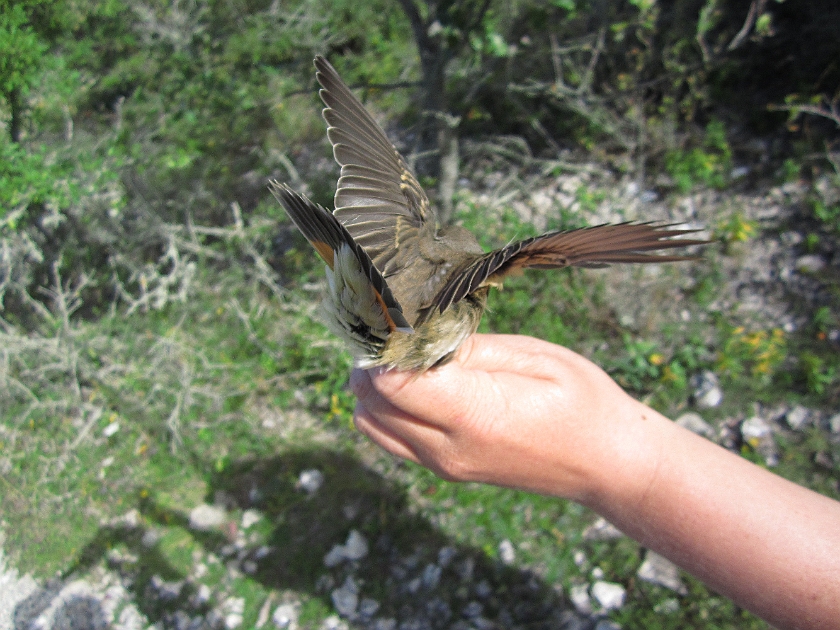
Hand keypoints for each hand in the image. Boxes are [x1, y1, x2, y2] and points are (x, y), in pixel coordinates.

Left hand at [350, 333, 661, 504]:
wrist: (606, 463)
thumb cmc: (580, 400)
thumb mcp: (530, 357)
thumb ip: (468, 349)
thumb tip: (417, 336)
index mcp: (472, 414)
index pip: (389, 382)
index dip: (383, 345)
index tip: (394, 317)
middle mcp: (448, 448)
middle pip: (371, 402)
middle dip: (373, 361)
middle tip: (396, 329)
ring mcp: (444, 465)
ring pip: (371, 424)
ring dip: (374, 387)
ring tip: (406, 356)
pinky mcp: (446, 470)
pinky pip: (391, 439)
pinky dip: (386, 410)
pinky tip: (415, 384)